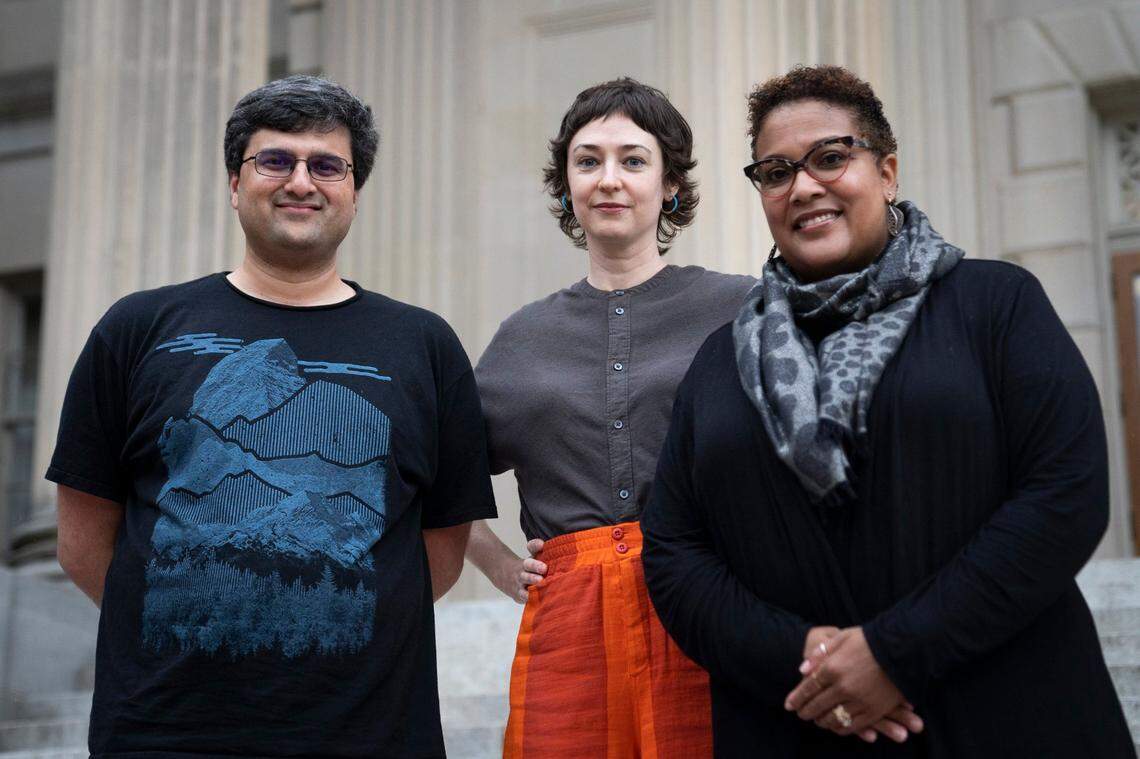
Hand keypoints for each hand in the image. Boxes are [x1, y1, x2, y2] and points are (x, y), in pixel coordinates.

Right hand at [493, 538, 546, 602]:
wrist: (502, 573)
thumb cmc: (525, 565)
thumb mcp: (530, 554)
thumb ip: (535, 547)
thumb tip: (542, 544)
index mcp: (525, 565)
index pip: (530, 564)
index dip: (536, 565)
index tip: (544, 567)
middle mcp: (521, 577)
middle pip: (527, 578)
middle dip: (533, 579)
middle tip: (541, 579)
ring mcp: (519, 589)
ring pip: (524, 592)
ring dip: (531, 593)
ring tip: (539, 593)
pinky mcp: (518, 598)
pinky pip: (524, 602)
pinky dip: (531, 603)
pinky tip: (540, 604)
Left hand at [785, 627, 921, 739]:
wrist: (903, 648)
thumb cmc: (869, 639)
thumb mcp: (841, 637)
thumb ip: (820, 654)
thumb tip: (802, 669)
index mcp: (833, 667)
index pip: (808, 687)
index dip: (796, 698)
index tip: (789, 705)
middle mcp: (843, 687)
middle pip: (817, 705)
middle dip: (805, 711)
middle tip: (800, 714)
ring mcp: (859, 701)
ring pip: (833, 718)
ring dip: (821, 721)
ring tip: (816, 720)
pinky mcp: (874, 711)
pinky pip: (853, 726)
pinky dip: (840, 728)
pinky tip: (834, 726)